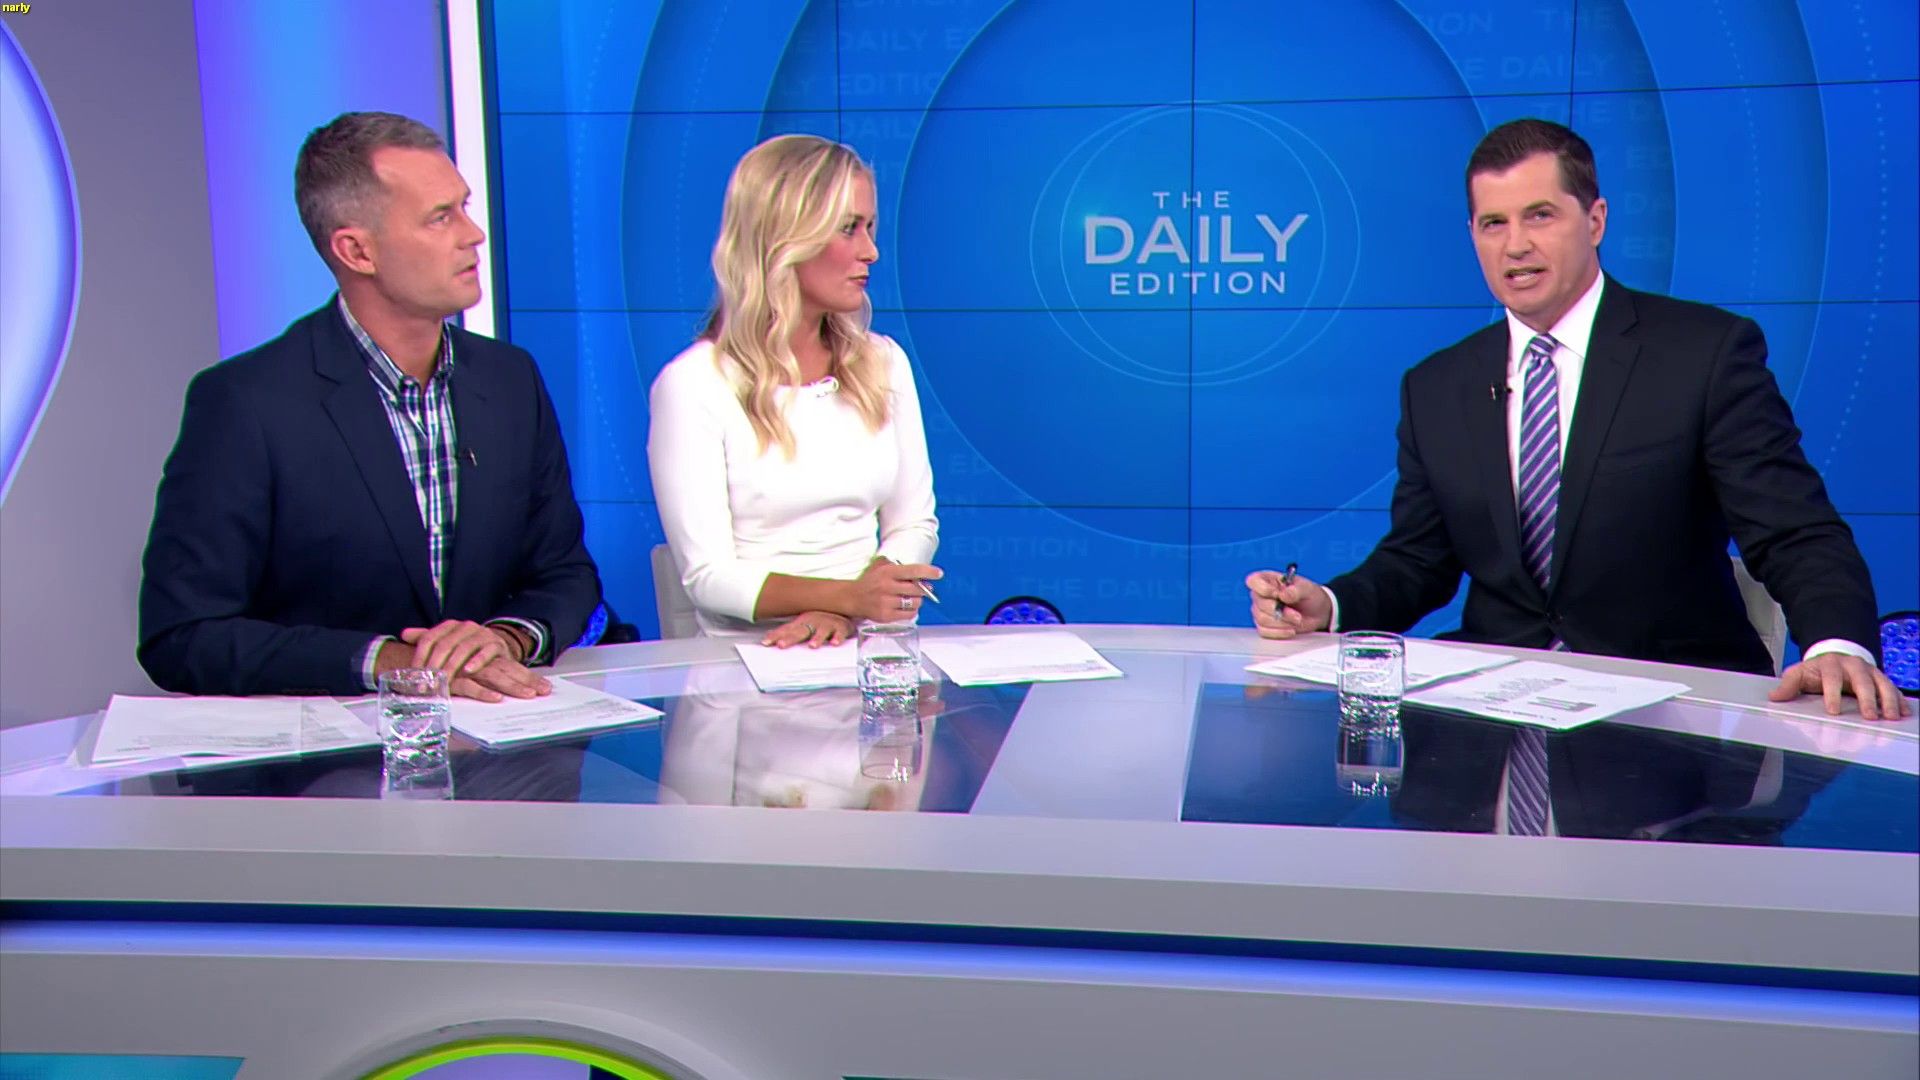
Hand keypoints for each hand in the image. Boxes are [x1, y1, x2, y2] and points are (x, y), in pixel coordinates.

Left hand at [401, 620, 518, 675]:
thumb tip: (404, 634)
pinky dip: (477, 661)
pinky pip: (486, 652)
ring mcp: (482, 634)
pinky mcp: (496, 644)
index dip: (419, 656)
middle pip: (444, 645)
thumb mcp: (447, 642)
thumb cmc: (467, 648)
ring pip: (463, 649)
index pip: (429, 638)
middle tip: (427, 684)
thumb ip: (426, 638)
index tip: (413, 675)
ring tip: (444, 681)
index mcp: (450, 626)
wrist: (498, 647)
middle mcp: (465, 627)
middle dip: (434, 666)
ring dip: (452, 666)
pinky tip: (468, 671)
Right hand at [448, 655, 551, 702]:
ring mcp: (463, 668)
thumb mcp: (463, 672)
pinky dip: (482, 692)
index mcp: (481, 658)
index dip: (527, 676)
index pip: (509, 666)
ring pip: (492, 676)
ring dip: (510, 686)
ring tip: (527, 695)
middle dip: (526, 681)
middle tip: (543, 692)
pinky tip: (496, 699)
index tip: (545, 687)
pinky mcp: (449, 679)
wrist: (408, 663)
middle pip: (506, 670)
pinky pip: (468, 686)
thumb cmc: (439, 668)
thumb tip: (502, 691)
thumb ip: (481, 678)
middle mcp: (476, 661)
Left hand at [762, 611, 852, 648]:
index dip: (775, 636)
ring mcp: (826, 624)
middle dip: (791, 638)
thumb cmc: (820, 618)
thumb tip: (768, 637)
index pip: (786, 630)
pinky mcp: (840, 628)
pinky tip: (834, 643)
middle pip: (800, 631)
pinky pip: (840, 633)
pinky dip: (837, 638)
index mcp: (801, 622)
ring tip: (812, 646)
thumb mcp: (802, 623)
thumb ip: (787, 631)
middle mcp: (812, 622)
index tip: (765, 643)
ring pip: (821, 631)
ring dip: (817, 638)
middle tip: (782, 645)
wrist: (842, 608)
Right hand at [843, 559, 941, 622]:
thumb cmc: (871, 581)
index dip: (928, 572)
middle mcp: (887, 587)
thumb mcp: (881, 567)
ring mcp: (886, 602)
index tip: (939, 574)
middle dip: (924, 589)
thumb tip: (922, 575)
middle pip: (917, 589)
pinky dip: (912, 611)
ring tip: (912, 598)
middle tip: (924, 589)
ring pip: (915, 603)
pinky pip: (909, 614)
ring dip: (918, 600)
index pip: (913, 570)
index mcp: (888, 572)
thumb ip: (899, 567)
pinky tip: (907, 607)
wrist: (853, 597)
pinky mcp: (886, 616)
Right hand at [1246, 569, 1332, 638]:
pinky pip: (1264, 631)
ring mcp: (1261, 611)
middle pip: (1259, 604)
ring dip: (1282, 623)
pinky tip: (1291, 630)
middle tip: (1297, 615)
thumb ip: (1296, 590)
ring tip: (1297, 621)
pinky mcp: (1264, 626)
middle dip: (1281, 612)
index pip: (1253, 581)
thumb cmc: (1309, 596)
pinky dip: (1280, 632)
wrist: (1316, 612)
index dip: (1263, 589)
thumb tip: (1284, 594)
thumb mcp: (1307, 588)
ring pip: (1262, 619)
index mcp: (1268, 580)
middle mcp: (1261, 595)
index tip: (1278, 594)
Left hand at [1768, 653, 1911, 720]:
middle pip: (1862, 680)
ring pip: (1882, 683)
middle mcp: (1852, 665)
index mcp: (1830, 664)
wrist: (1833, 657)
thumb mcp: (1799, 674)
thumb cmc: (1816, 670)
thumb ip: (1788, 685)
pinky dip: (1899, 700)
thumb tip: (1774, 696)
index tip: (1833, 710)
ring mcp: (1869, 671)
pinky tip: (1905, 713)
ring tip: (1891, 717)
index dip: (1832, 693)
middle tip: (1869, 716)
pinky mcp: (1880, 678)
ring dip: (1888, 700)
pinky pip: (1893, 688)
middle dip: (1867, 698)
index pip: (1831, 677)